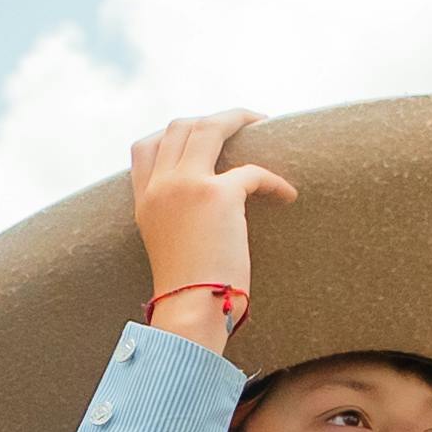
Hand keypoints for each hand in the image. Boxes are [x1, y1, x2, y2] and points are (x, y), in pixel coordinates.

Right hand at [126, 110, 287, 346]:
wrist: (190, 312)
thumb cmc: (186, 292)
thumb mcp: (166, 247)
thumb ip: (174, 220)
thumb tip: (202, 216)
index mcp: (144, 201)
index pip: (144, 148)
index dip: (174, 136)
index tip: (203, 138)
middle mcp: (160, 187)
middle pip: (180, 127)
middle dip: (214, 119)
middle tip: (245, 123)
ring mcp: (186, 186)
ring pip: (210, 128)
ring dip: (241, 120)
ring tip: (266, 126)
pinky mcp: (218, 196)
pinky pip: (253, 171)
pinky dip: (274, 182)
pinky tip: (287, 196)